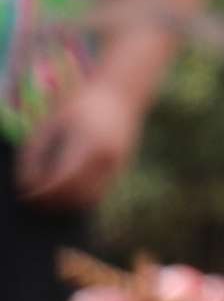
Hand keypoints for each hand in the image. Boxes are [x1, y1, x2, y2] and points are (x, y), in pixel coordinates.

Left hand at [14, 56, 149, 211]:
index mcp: (88, 143)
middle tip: (32, 200)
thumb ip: (33, 154)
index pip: (63, 180)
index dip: (42, 193)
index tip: (25, 196)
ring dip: (67, 204)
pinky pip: (98, 193)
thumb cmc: (77, 106)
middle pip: (77, 195)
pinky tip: (63, 189)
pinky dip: (79, 197)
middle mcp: (107, 158)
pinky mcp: (120, 170)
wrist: (120, 96)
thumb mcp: (49, 123)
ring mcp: (117, 166)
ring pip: (89, 199)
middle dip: (53, 202)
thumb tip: (25, 186)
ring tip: (46, 198)